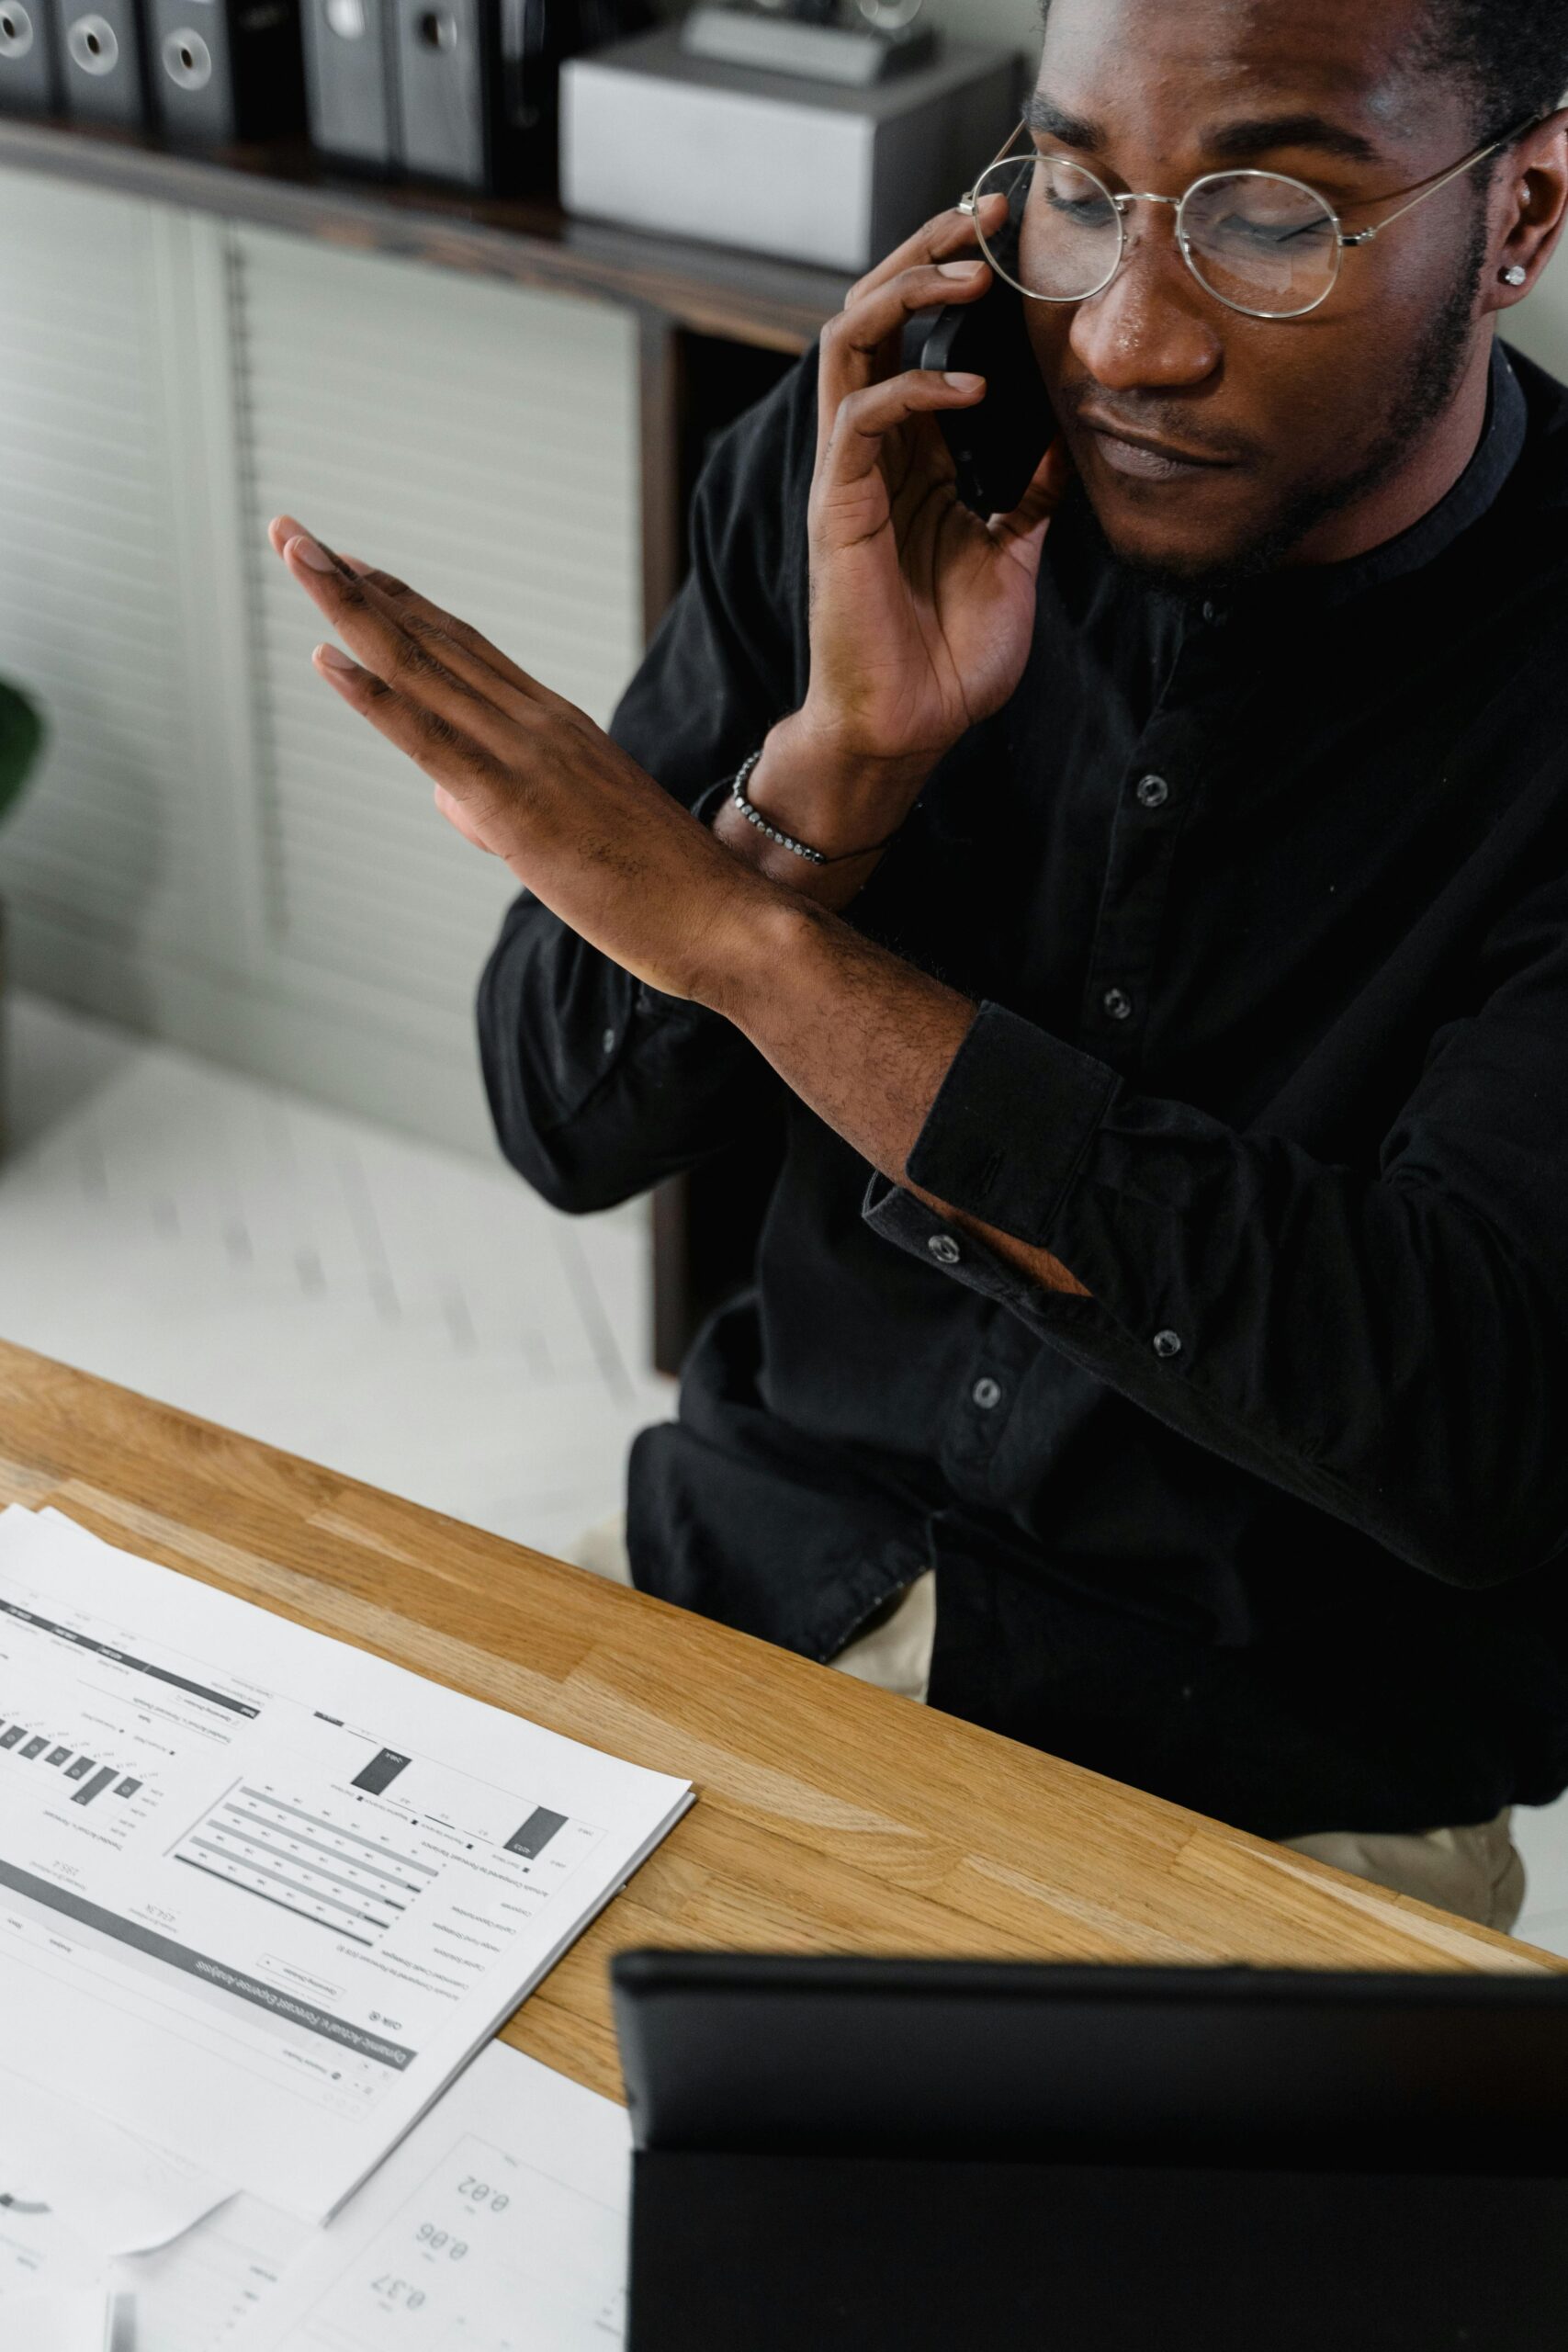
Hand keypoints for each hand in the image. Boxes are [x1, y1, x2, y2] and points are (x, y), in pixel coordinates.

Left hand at [266, 514, 777, 1004]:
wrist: (727, 919)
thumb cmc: (662, 894)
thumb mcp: (573, 842)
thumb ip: (503, 811)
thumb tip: (446, 798)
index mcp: (557, 727)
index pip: (463, 648)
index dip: (400, 601)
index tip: (349, 562)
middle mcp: (538, 723)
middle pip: (431, 638)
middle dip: (355, 582)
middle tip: (293, 530)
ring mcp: (526, 758)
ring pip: (420, 669)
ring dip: (349, 607)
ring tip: (296, 550)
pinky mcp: (515, 808)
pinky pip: (431, 742)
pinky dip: (374, 696)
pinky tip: (324, 656)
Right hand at [786, 198, 1069, 830]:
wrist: (907, 730)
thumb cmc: (948, 656)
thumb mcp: (1014, 555)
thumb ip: (1032, 492)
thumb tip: (1076, 433)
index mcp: (909, 455)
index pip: (915, 334)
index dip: (953, 275)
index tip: (1013, 235)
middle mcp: (870, 450)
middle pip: (874, 311)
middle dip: (928, 252)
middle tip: (987, 214)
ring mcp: (848, 474)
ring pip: (851, 339)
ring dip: (909, 293)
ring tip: (971, 274)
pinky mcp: (837, 508)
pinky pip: (861, 417)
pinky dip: (915, 390)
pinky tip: (970, 390)